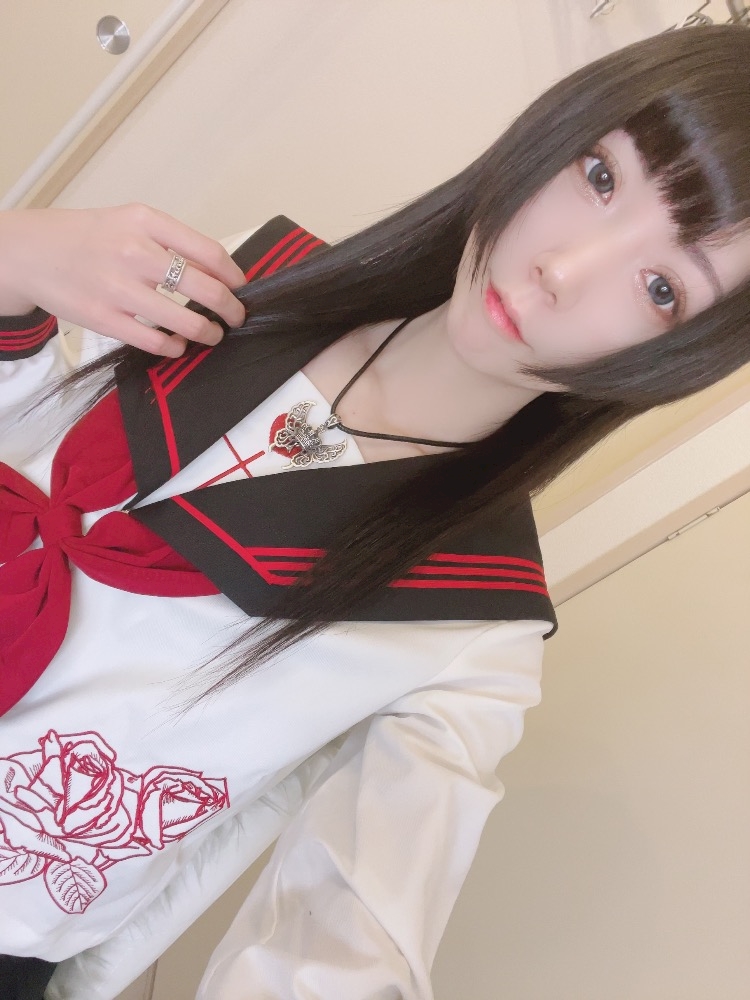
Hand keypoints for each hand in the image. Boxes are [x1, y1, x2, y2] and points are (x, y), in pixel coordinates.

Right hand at [0, 204, 247, 356]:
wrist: (30, 253)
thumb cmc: (87, 238)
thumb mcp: (129, 222)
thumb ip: (170, 242)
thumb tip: (217, 272)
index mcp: (145, 222)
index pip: (209, 252)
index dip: (234, 276)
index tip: (241, 288)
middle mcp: (134, 252)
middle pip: (205, 288)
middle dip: (230, 308)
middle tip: (235, 317)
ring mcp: (119, 288)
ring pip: (184, 321)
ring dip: (207, 332)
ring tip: (211, 334)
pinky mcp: (104, 318)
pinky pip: (154, 341)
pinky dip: (174, 347)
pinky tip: (177, 344)